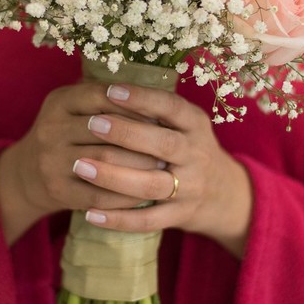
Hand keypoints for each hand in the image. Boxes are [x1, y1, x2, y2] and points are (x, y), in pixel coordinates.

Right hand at [0, 82, 168, 243]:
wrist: (28, 173)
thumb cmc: (68, 133)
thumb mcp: (76, 107)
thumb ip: (106, 98)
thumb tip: (156, 99)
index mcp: (60, 102)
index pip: (102, 96)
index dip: (135, 105)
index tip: (162, 113)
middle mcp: (51, 129)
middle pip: (106, 130)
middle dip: (142, 138)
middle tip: (170, 144)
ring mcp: (51, 161)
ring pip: (105, 162)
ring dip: (139, 166)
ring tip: (163, 166)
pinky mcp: (58, 190)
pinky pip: (99, 194)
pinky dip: (125, 195)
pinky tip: (147, 193)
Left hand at [75, 83, 253, 258]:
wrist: (223, 194)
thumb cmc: (188, 148)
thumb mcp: (184, 123)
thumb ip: (154, 108)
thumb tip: (103, 83)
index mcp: (195, 125)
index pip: (172, 107)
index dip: (142, 98)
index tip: (110, 90)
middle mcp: (196, 155)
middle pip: (163, 145)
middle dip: (126, 133)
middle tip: (91, 124)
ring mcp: (190, 188)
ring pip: (152, 185)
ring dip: (114, 176)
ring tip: (80, 166)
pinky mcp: (179, 215)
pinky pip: (148, 220)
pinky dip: (118, 219)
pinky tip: (90, 214)